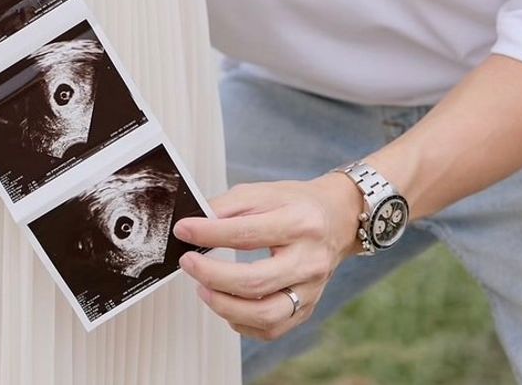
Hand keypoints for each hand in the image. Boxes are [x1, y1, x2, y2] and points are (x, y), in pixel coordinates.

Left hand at [173, 175, 361, 341]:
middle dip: (212, 275)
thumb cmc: (297, 204)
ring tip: (203, 289)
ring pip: (264, 315)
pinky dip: (242, 322)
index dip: (209, 234)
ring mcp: (311, 290)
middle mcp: (309, 260)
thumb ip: (228, 206)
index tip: (184, 231)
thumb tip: (194, 223)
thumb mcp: (264, 192)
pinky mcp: (307, 309)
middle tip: (189, 263)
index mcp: (299, 222)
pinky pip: (271, 329)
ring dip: (224, 306)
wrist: (338, 220)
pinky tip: (227, 305)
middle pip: (255, 281)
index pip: (247, 233)